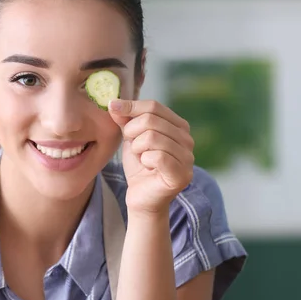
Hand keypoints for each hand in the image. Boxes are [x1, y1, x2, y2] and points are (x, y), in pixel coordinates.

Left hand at [108, 99, 194, 214]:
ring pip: (152, 137)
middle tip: (132, 147)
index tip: (112, 107)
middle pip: (151, 120)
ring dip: (137, 149)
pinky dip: (145, 161)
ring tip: (141, 158)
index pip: (154, 106)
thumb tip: (114, 102)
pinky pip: (157, 156)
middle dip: (132, 132)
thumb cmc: (139, 166)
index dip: (131, 106)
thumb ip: (125, 119)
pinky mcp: (182, 174)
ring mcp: (188, 157)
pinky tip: (148, 168)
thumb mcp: (130, 138)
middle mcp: (188, 139)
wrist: (140, 196)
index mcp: (178, 126)